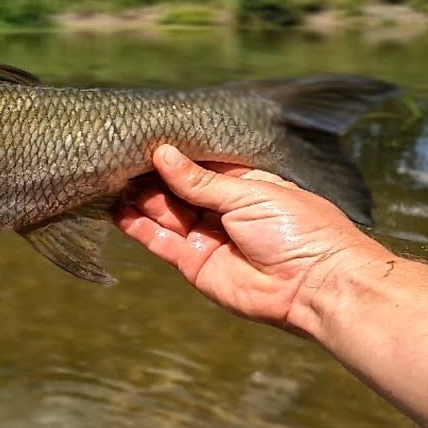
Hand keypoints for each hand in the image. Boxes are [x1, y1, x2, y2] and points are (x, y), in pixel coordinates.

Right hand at [115, 144, 386, 331]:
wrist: (314, 285)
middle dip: (151, 176)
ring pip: (164, 213)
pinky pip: (160, 241)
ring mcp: (205, 235)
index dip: (172, 155)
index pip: (197, 165)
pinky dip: (138, 227)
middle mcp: (220, 209)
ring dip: (141, 199)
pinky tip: (118, 211)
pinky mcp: (193, 262)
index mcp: (241, 184)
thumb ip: (200, 180)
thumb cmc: (297, 230)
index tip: (143, 141)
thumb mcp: (248, 193)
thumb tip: (163, 154)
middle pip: (175, 188)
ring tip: (113, 183)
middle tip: (121, 162)